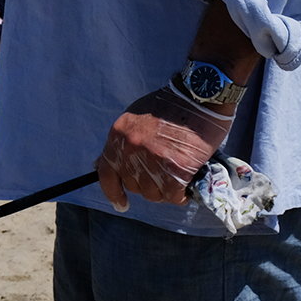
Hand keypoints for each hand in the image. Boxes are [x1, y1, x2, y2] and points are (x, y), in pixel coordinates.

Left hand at [96, 85, 232, 210]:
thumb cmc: (169, 106)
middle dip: (148, 185)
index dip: (113, 193)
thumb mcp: (134, 119)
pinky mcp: (175, 168)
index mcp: (118, 136)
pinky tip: (187, 183)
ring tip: (177, 176)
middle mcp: (131, 149)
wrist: (198, 96)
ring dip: (165, 190)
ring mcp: (152, 159)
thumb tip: (102, 165)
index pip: (106, 174)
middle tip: (164, 174)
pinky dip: (181, 194)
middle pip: (134, 186)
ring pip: (154, 194)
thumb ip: (121, 143)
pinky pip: (174, 196)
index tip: (120, 204)